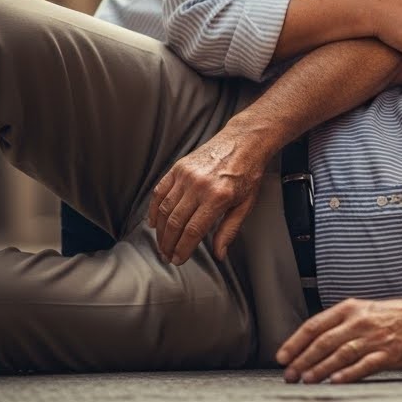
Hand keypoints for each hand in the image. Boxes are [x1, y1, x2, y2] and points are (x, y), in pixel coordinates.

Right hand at [147, 124, 266, 264]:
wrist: (245, 141)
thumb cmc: (248, 172)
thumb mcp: (246, 204)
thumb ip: (229, 230)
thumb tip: (219, 253)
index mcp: (218, 197)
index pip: (193, 231)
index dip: (183, 249)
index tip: (179, 259)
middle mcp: (199, 185)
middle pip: (175, 222)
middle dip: (168, 243)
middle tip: (167, 255)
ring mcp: (186, 175)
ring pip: (164, 209)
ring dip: (160, 230)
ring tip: (162, 243)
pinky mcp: (179, 167)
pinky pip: (160, 191)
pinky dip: (153, 208)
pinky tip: (154, 221)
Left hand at [275, 297, 401, 383]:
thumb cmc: (392, 318)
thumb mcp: (363, 311)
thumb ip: (339, 324)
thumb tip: (309, 343)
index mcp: (350, 308)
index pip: (315, 325)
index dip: (296, 342)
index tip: (282, 356)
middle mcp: (360, 321)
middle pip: (324, 342)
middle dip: (303, 360)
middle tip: (290, 374)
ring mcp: (375, 337)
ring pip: (340, 354)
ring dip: (320, 369)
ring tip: (306, 380)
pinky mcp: (389, 352)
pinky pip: (364, 364)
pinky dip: (348, 374)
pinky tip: (335, 381)